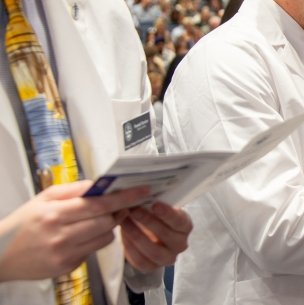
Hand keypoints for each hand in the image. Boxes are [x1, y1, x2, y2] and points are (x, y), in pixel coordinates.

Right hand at [0, 181, 149, 281]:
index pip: (99, 205)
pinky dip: (94, 240)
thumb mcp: (44, 198)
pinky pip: (93, 250)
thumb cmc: (23, 223)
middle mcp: (62, 236)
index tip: (142, 191)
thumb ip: (74, 189)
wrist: (0, 255)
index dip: (123, 198)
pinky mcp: (68, 267)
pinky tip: (81, 235)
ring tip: (96, 221)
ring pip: (105, 238)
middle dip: (118, 212)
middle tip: (120, 205)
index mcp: (56, 214)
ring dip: (108, 227)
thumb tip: (99, 184)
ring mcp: (65, 254)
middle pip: (107, 222)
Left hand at [119, 201, 191, 272]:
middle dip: (148, 222)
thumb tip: (141, 191)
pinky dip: (130, 248)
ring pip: (153, 251)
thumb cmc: (155, 215)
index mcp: (185, 226)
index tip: (155, 204)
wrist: (150, 232)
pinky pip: (140, 261)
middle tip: (134, 210)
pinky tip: (123, 235)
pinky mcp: (151, 267)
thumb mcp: (159, 206)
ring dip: (137, 235)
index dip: (168, 214)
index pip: (179, 222)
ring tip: (124, 221)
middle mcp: (180, 244)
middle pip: (167, 236)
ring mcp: (167, 258)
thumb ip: (155, 201)